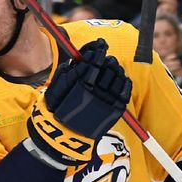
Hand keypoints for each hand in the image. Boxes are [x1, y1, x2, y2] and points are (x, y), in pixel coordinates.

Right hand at [27, 38, 131, 165]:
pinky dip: (125, 81)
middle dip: (108, 59)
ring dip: (117, 68)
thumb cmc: (58, 113)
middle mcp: (97, 92)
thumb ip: (65, 74)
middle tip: (107, 57)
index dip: (99, 50)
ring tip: (114, 66)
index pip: (95, 61)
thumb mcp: (55, 91)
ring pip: (118, 77)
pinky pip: (126, 90)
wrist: (68, 137)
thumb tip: (76, 60)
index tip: (101, 43)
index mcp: (81, 85)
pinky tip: (122, 77)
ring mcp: (108, 101)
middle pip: (108, 68)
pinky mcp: (116, 110)